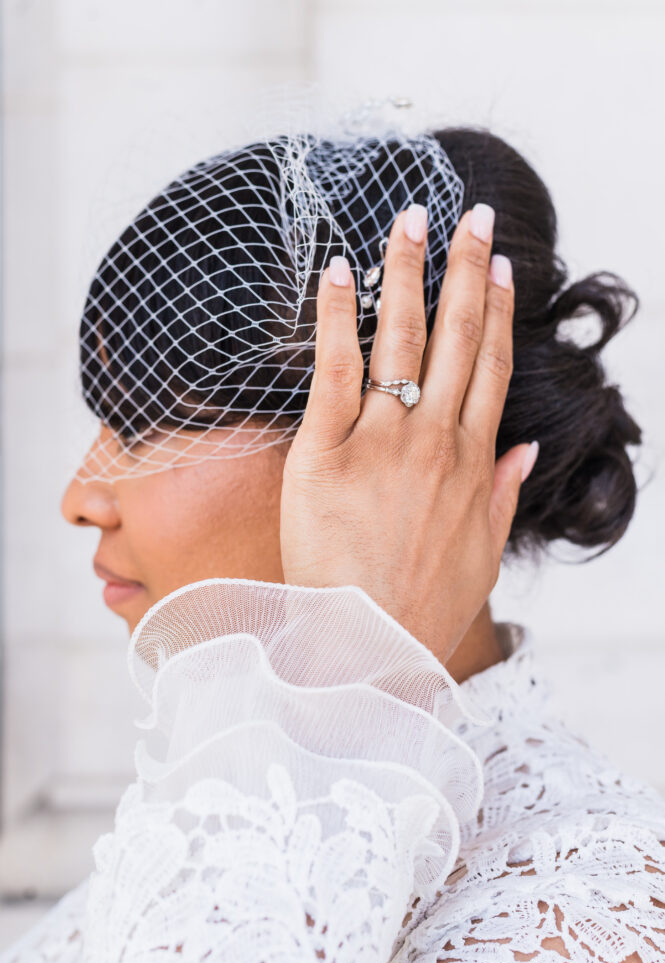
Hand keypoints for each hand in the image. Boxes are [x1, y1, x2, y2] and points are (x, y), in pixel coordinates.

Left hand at [280, 202, 536, 665]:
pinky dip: (334, 316)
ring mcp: (382, 442)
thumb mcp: (481, 554)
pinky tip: (336, 269)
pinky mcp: (325, 452)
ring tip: (411, 219)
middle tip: (473, 216)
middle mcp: (435, 441)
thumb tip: (524, 448)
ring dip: (407, 272)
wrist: (367, 650)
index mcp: (473, 463)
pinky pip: (334, 369)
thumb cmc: (420, 608)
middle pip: (457, 337)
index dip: (497, 311)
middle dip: (466, 269)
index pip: (490, 368)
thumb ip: (504, 494)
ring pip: (400, 339)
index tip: (501, 267)